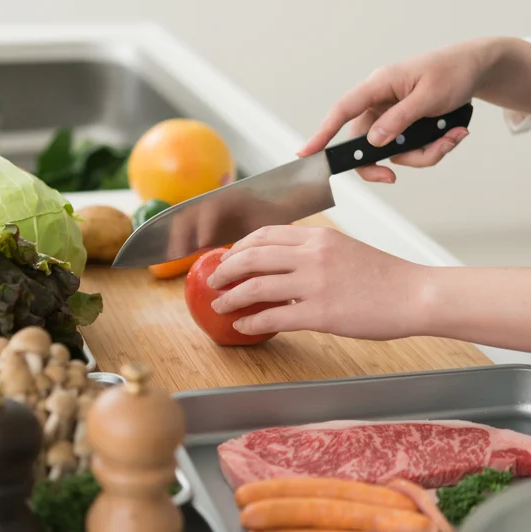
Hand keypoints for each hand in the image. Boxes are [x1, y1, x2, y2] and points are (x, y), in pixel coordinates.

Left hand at [207, 225, 429, 339]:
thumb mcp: (344, 249)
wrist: (415, 294)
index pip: (265, 234)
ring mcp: (315, 284)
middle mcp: (312, 255)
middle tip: (213, 280)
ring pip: (255, 287)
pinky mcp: (320, 314)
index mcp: (318, 236)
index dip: (239, 246)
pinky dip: (251, 322)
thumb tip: (282, 264)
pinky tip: (242, 326)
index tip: (228, 257)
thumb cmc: (384, 275)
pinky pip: (273, 318)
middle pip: (252, 256)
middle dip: (225, 269)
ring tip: (219, 305)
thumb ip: (312, 251)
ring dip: (230, 297)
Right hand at [297, 39, 498, 182]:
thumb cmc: (451, 72)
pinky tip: (453, 135)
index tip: (305, 153)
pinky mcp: (404, 130)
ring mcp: (391, 119)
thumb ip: (400, 119)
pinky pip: (410, 152)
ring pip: (391, 154)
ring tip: (452, 137)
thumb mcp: (429, 95)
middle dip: (382, 164)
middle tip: (392, 178)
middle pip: (363, 145)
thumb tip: (374, 142)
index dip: (322, 134)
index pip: (342, 111)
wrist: (474, 70)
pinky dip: (432, 150)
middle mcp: (379, 104)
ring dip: (423, 154)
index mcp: (379, 86)